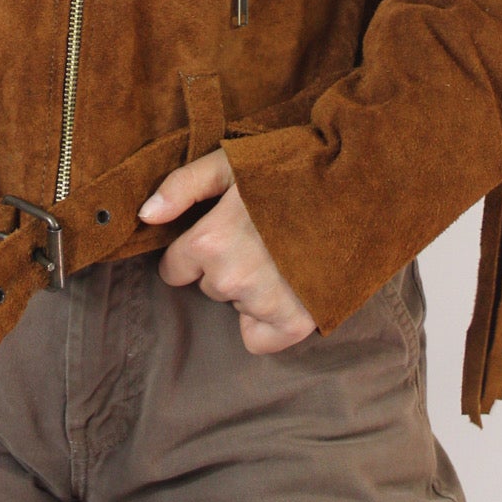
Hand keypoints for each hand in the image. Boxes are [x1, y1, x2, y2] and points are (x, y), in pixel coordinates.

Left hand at [138, 147, 317, 352]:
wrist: (356, 184)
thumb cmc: (290, 166)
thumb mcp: (230, 162)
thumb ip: (182, 187)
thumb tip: (144, 217)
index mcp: (209, 241)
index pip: (175, 268)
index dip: (196, 248)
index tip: (222, 231)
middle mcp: (231, 279)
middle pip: (208, 285)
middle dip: (226, 263)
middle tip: (260, 234)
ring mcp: (265, 304)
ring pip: (235, 305)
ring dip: (250, 287)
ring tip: (281, 253)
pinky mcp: (297, 322)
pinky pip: (258, 339)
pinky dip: (268, 320)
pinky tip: (288, 287)